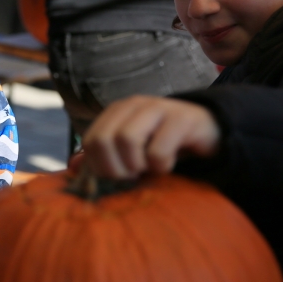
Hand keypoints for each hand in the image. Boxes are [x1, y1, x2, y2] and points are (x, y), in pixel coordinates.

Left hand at [82, 95, 219, 178]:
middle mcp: (135, 105)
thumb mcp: (130, 153)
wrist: (209, 134)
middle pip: (104, 139)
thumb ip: (102, 157)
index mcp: (117, 111)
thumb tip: (73, 165)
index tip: (116, 176)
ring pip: (126, 139)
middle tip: (132, 175)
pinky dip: (160, 166)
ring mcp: (159, 108)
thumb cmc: (165, 145)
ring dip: (136, 165)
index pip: (90, 140)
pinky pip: (158, 150)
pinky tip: (168, 166)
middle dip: (114, 167)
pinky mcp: (183, 119)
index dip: (99, 165)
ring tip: (148, 169)